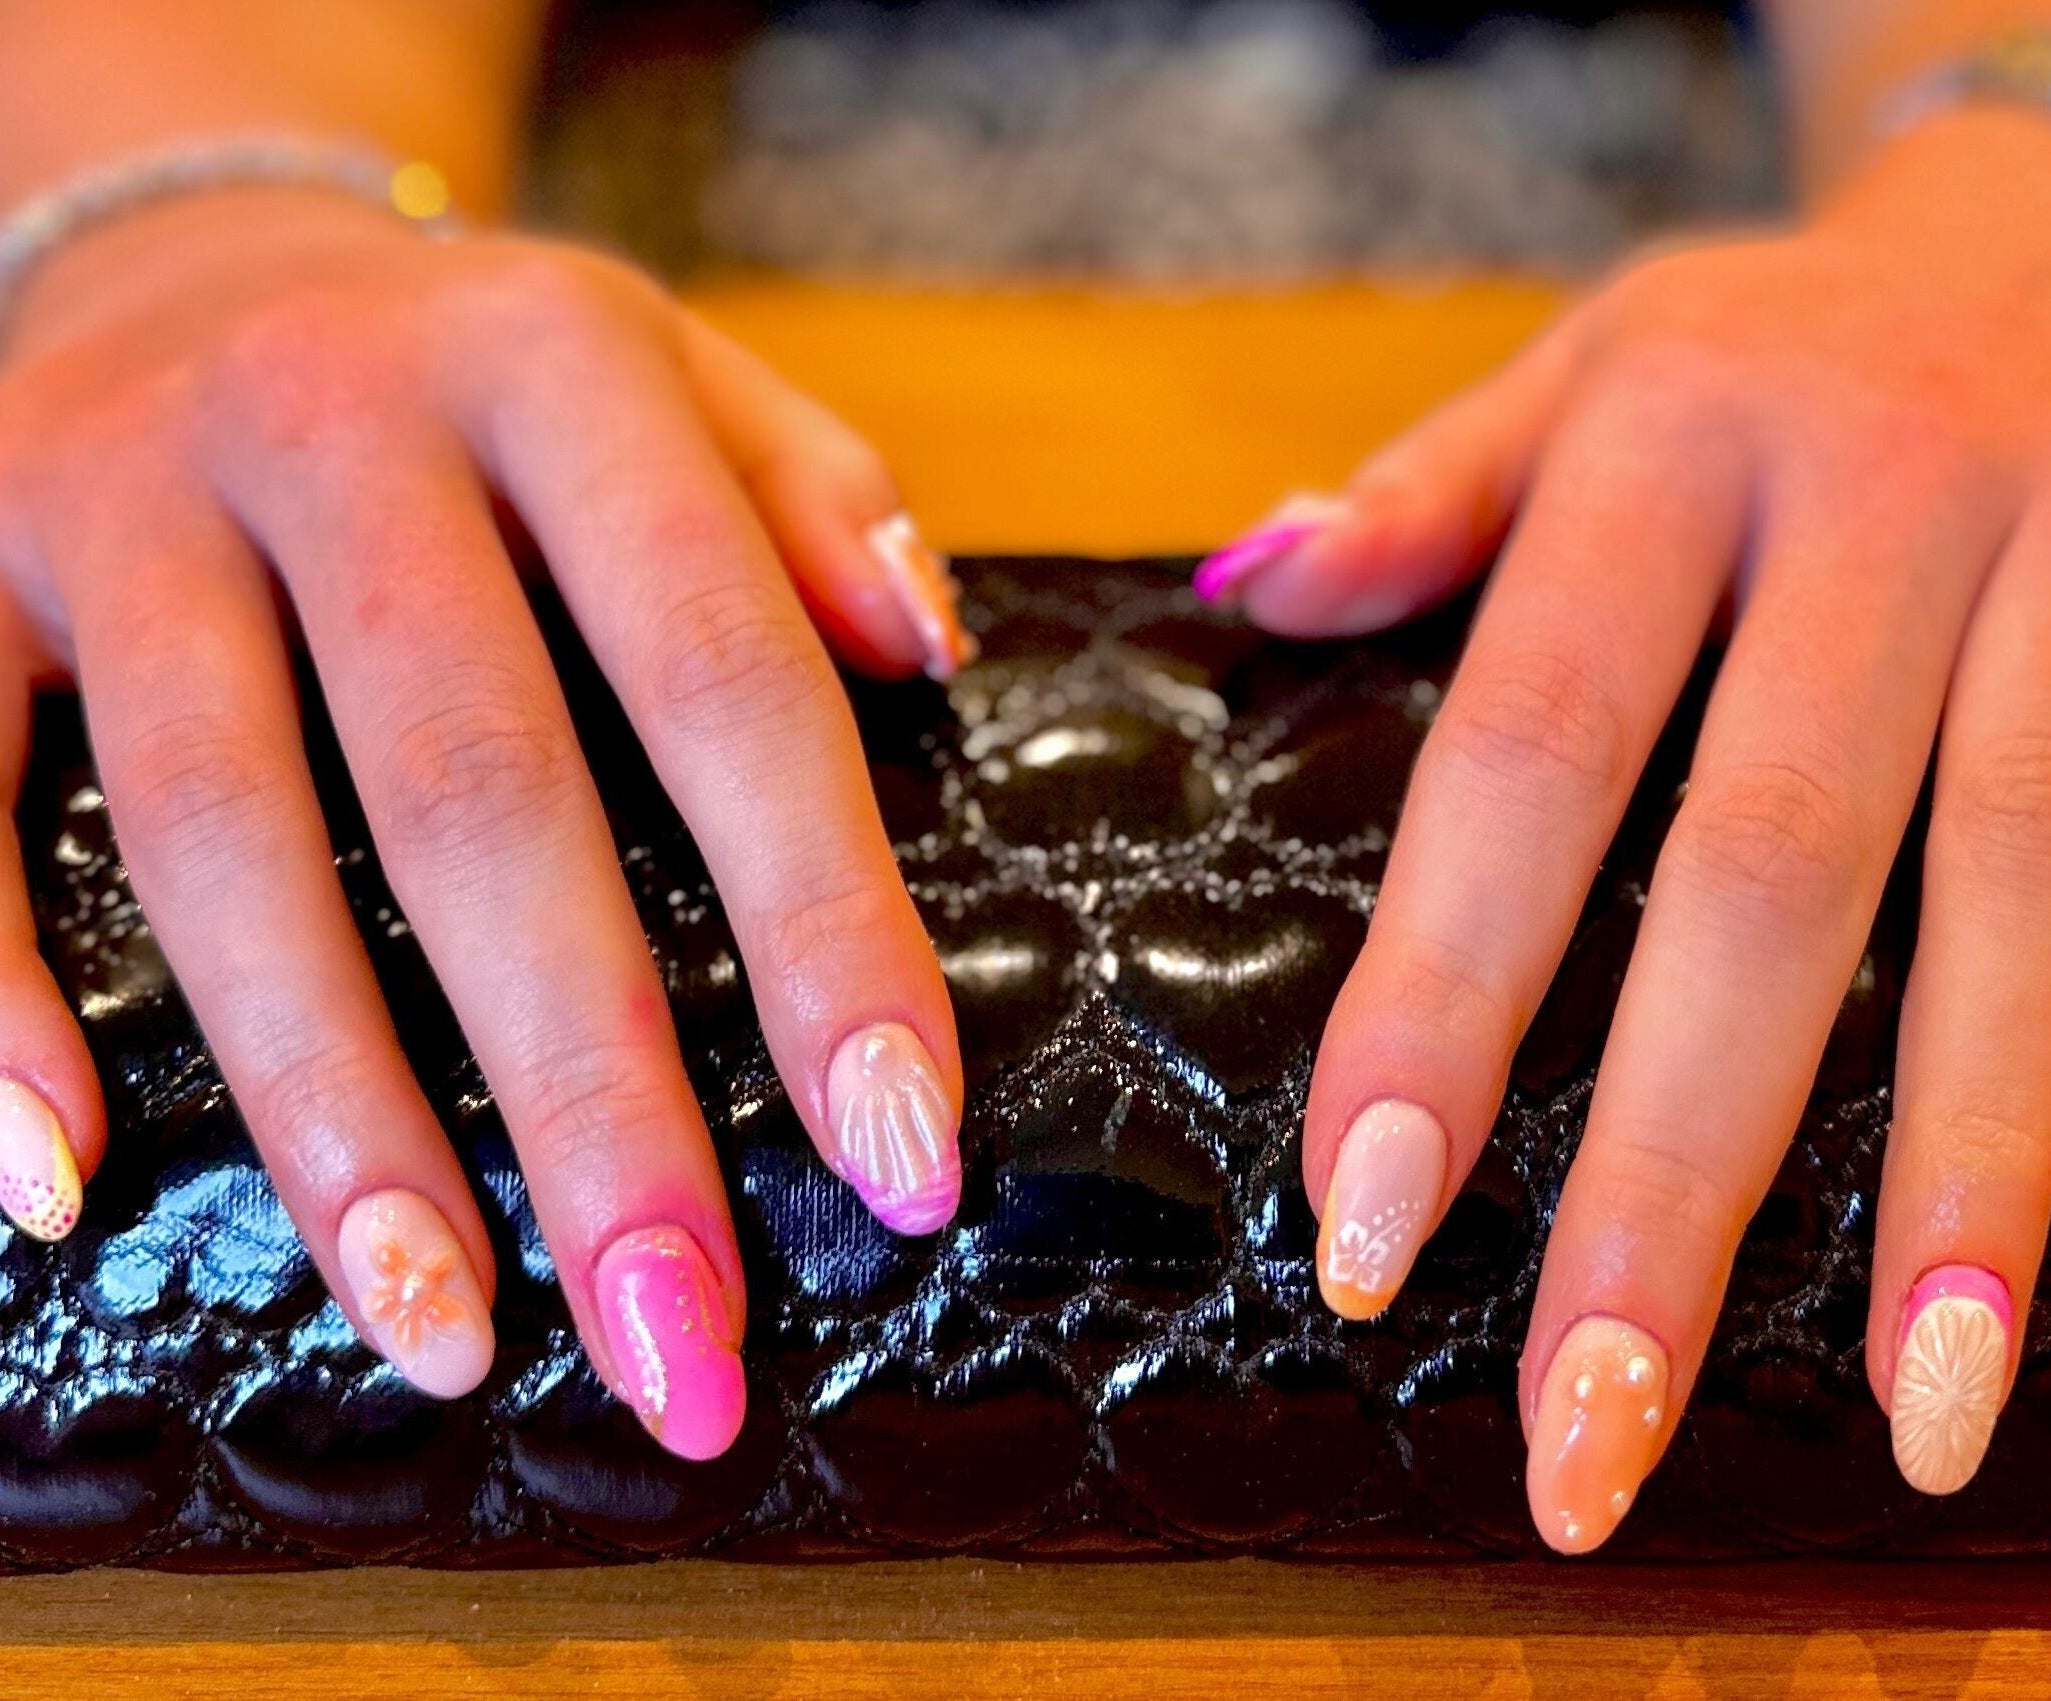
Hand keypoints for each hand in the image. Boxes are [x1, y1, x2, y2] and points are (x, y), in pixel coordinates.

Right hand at [0, 188, 974, 1455]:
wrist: (192, 237)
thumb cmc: (486, 372)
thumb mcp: (670, 369)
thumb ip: (810, 493)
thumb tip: (928, 648)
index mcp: (558, 369)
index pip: (728, 672)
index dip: (825, 923)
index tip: (904, 1153)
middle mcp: (339, 421)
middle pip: (478, 794)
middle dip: (589, 1089)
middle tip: (677, 1326)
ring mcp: (124, 496)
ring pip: (222, 834)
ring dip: (333, 1108)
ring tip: (443, 1330)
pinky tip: (58, 1187)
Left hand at [1201, 112, 2050, 1546]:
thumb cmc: (1780, 346)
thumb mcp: (1586, 366)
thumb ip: (1428, 490)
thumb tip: (1247, 589)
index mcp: (1668, 442)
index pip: (1525, 754)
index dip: (1440, 1001)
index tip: (1369, 1235)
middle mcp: (1884, 483)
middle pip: (1764, 869)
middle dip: (1676, 1176)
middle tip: (1599, 1436)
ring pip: (2029, 867)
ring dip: (1969, 1162)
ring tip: (1914, 1415)